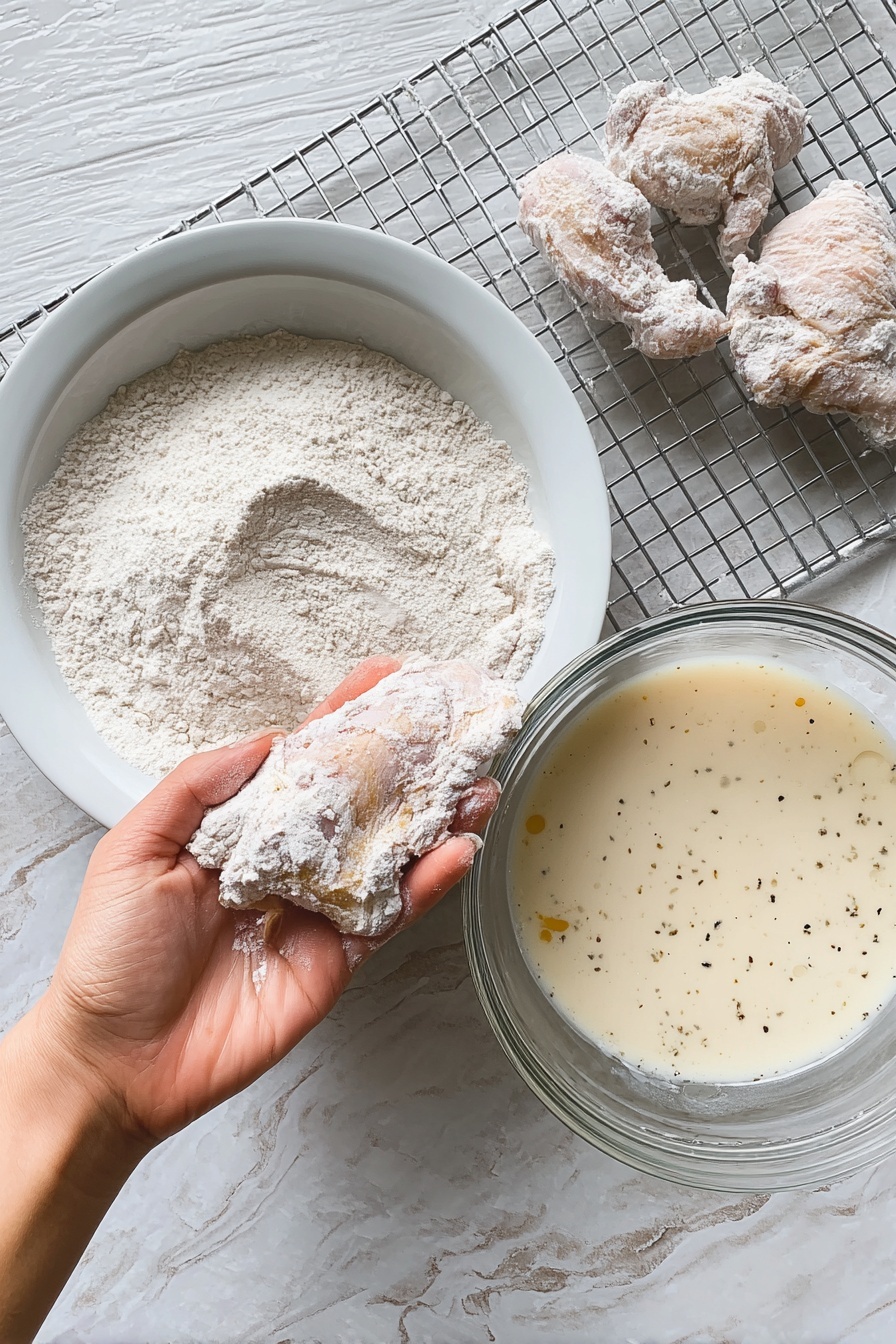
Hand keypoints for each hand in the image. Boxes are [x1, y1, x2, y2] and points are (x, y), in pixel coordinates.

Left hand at [35, 657, 497, 1144]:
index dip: (344, 718)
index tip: (386, 678)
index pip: (302, 759)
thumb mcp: (135, 848)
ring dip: (435, 818)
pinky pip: (389, 915)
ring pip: (388, 853)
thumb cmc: (110, 955)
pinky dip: (427, 884)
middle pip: (359, 800)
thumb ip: (199, 787)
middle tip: (453, 725)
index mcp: (239, 828)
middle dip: (408, 762)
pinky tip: (455, 850)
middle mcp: (285, 861)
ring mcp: (315, 909)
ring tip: (476, 783)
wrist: (116, 1058)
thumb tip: (267, 741)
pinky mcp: (336, 959)